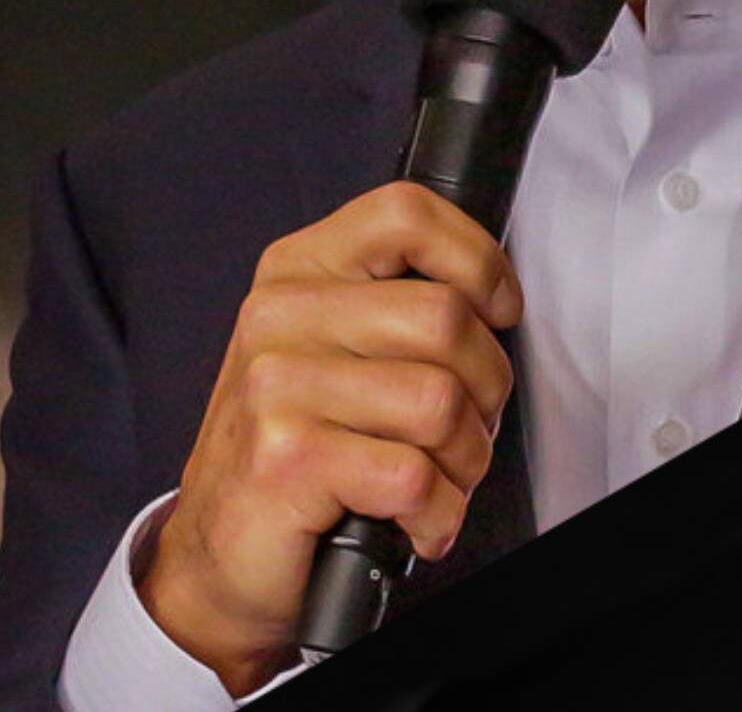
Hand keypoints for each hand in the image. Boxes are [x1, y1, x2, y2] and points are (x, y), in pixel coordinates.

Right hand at [136, 182, 522, 694]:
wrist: (220, 550)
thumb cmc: (298, 448)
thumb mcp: (335, 352)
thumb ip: (396, 308)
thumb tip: (493, 300)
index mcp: (301, 271)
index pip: (406, 213)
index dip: (479, 262)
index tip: (498, 312)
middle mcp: (281, 315)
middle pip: (446, 318)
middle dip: (487, 388)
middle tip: (465, 426)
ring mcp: (277, 386)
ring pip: (439, 402)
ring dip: (465, 460)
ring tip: (438, 477)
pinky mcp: (286, 459)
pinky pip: (415, 477)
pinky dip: (438, 513)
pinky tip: (415, 521)